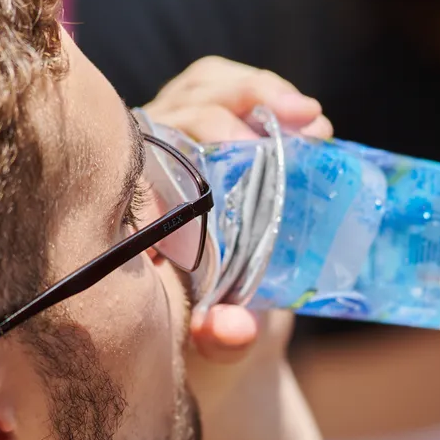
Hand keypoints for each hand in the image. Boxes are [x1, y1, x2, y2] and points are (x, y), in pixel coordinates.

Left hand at [142, 57, 332, 403]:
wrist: (217, 343)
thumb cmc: (201, 345)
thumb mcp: (211, 349)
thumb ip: (220, 341)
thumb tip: (234, 329)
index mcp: (131, 216)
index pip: (149, 152)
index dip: (198, 138)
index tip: (248, 147)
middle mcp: (145, 174)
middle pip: (178, 108)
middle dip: (238, 105)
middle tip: (295, 120)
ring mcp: (176, 151)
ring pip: (201, 90)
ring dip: (255, 91)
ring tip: (308, 115)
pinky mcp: (210, 142)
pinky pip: (223, 95)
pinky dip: (264, 94)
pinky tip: (305, 118)